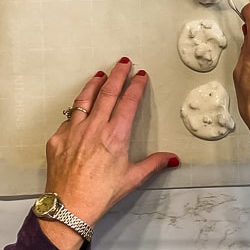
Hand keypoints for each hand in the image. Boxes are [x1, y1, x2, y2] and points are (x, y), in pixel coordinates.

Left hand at [39, 58, 178, 249]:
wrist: (69, 206)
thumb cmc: (100, 193)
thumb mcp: (132, 178)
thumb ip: (154, 163)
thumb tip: (172, 158)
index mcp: (116, 135)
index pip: (128, 102)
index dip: (136, 86)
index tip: (140, 76)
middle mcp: (95, 128)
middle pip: (108, 92)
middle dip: (117, 75)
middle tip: (123, 63)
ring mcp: (74, 131)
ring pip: (85, 99)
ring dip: (94, 84)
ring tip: (100, 74)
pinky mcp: (58, 138)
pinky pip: (68, 118)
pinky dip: (77, 109)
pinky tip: (80, 108)